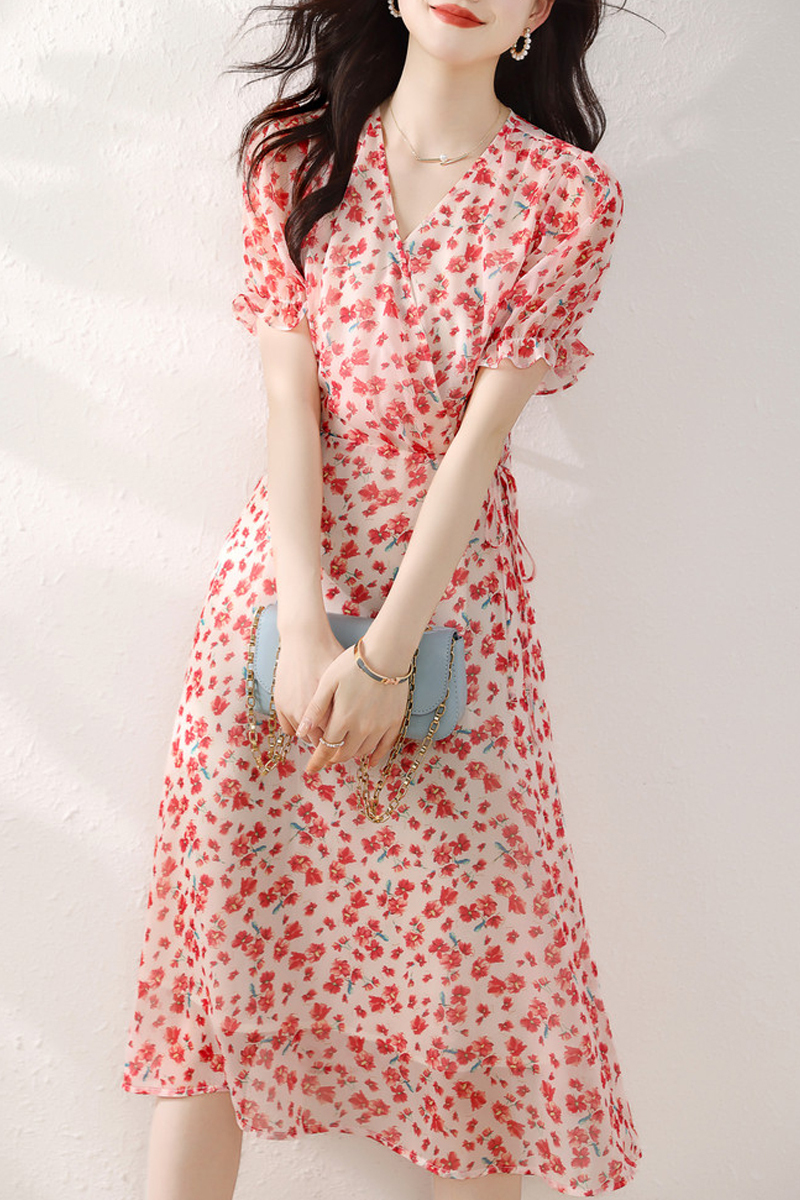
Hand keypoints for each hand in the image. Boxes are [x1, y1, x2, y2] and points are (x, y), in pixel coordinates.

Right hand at [271, 626, 345, 746]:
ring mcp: (288, 708)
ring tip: (325, 723)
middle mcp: (302, 712)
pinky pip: (289, 727)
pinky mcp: (279, 703)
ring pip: (303, 735)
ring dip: (313, 732)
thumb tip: (360, 723)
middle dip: (329, 739)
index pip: (334, 739)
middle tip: (339, 734)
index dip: (343, 739)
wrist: (303, 637)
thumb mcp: (343, 680)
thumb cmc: (328, 654)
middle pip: (318, 740)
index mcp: (323, 709)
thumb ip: (347, 705)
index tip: (349, 738)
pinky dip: (299, 726)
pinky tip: (309, 717)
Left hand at [297, 643, 411, 774]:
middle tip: (326, 757)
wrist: (387, 654)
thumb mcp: (328, 682)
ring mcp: (381, 726)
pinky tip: (370, 760)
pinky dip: (376, 756)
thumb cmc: (353, 664)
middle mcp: (362, 728)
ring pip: (363, 751)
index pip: (326, 749)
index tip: (310, 769)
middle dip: (333, 758)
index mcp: (342, 719)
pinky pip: (385, 746)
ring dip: (351, 754)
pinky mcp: (395, 721)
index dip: (317, 761)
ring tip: (344, 751)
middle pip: (345, 753)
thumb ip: (315, 709)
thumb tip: (300, 732)